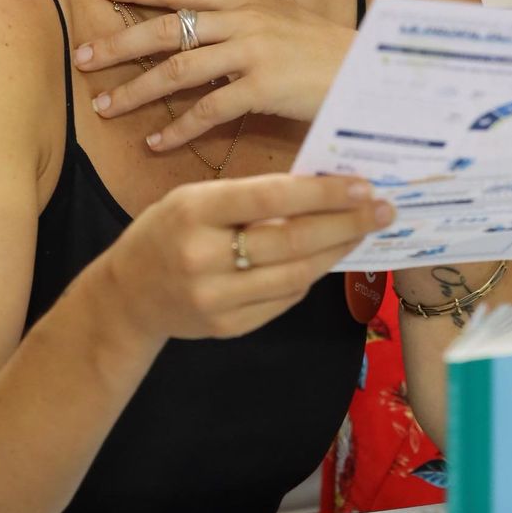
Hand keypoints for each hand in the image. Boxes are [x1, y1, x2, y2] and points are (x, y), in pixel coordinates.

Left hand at [75, 0, 353, 150]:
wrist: (369, 73)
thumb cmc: (331, 43)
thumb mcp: (299, 7)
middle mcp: (243, 19)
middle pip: (167, 27)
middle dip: (119, 43)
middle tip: (81, 57)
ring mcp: (252, 52)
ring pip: (178, 70)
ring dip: (137, 90)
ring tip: (104, 106)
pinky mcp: (262, 88)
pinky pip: (208, 109)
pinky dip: (178, 128)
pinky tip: (155, 143)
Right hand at [106, 172, 392, 342]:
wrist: (128, 296)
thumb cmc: (169, 230)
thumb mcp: (196, 198)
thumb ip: (249, 197)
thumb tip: (320, 187)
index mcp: (194, 211)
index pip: (270, 198)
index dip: (321, 192)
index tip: (361, 184)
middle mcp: (203, 257)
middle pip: (291, 241)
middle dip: (345, 223)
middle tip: (383, 208)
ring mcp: (215, 299)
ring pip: (295, 275)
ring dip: (337, 251)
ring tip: (365, 231)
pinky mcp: (228, 328)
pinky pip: (284, 299)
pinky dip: (310, 276)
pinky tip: (328, 257)